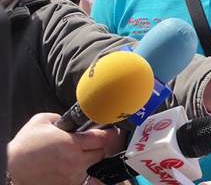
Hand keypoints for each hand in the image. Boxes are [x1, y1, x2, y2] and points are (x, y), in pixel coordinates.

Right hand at [7, 112, 124, 184]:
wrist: (11, 166)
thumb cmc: (25, 145)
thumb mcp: (42, 121)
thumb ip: (61, 117)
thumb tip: (70, 120)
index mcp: (71, 143)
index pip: (102, 138)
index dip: (110, 133)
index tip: (113, 131)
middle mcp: (75, 161)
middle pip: (101, 153)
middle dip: (99, 147)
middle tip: (94, 143)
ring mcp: (71, 175)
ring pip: (94, 167)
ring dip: (92, 160)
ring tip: (83, 155)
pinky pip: (84, 179)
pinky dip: (84, 173)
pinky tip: (78, 168)